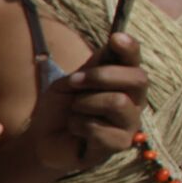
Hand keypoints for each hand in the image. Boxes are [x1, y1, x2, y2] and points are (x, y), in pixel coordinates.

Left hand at [25, 33, 147, 172]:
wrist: (43, 136)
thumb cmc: (61, 106)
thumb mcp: (72, 81)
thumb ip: (93, 66)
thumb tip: (115, 40)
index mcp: (123, 81)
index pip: (135, 60)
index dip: (129, 48)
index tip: (116, 37)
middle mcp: (134, 101)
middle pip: (138, 79)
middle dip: (103, 75)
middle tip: (75, 81)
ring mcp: (129, 124)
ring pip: (118, 103)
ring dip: (85, 103)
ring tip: (74, 110)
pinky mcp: (119, 145)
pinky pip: (101, 128)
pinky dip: (78, 125)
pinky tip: (75, 129)